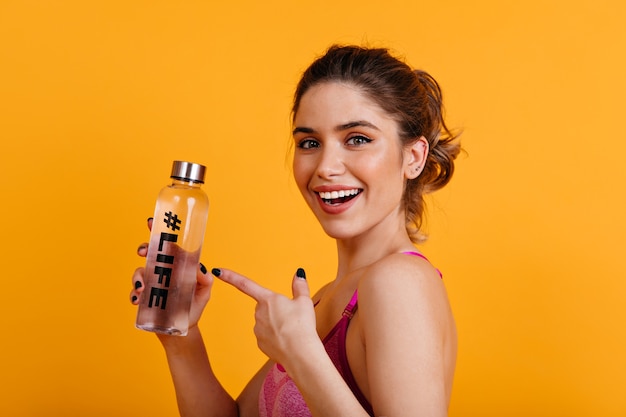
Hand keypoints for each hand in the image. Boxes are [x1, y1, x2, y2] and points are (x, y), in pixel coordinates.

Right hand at [129, 218, 213, 334]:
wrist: (183, 328)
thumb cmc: (194, 306)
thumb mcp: (204, 292)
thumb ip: (205, 280)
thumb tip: (202, 268)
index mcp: (177, 265)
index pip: (168, 245)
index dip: (159, 232)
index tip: (151, 222)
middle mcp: (163, 271)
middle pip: (151, 253)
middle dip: (145, 249)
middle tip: (144, 252)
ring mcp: (153, 283)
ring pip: (140, 271)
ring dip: (138, 275)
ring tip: (142, 286)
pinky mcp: (145, 297)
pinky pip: (135, 291)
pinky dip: (134, 293)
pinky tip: (137, 298)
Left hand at [213, 267, 317, 368]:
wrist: (299, 353)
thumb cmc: (301, 325)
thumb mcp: (304, 301)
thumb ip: (299, 286)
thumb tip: (299, 274)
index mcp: (268, 299)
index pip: (245, 284)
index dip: (230, 276)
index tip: (217, 271)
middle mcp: (259, 313)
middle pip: (264, 307)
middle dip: (275, 310)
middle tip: (291, 317)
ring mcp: (257, 329)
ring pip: (266, 322)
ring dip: (276, 324)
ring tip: (291, 330)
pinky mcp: (260, 343)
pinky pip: (267, 336)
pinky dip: (275, 337)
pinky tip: (286, 340)